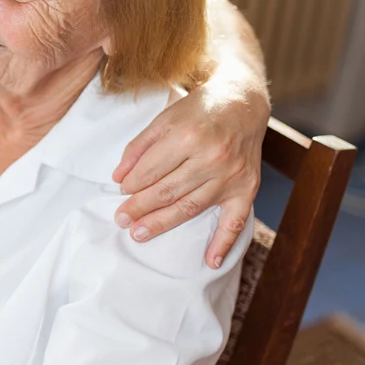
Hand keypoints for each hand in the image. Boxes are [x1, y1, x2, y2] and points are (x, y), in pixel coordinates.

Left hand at [112, 84, 267, 267]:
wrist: (241, 102)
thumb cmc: (198, 110)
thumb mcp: (164, 119)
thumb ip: (138, 147)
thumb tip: (117, 178)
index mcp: (188, 136)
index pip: (151, 170)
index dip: (131, 184)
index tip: (120, 192)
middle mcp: (211, 157)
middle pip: (167, 191)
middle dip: (139, 208)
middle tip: (120, 220)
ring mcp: (231, 176)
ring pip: (190, 207)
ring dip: (162, 224)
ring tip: (138, 234)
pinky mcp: (247, 188)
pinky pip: (236, 221)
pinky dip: (223, 243)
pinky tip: (209, 262)